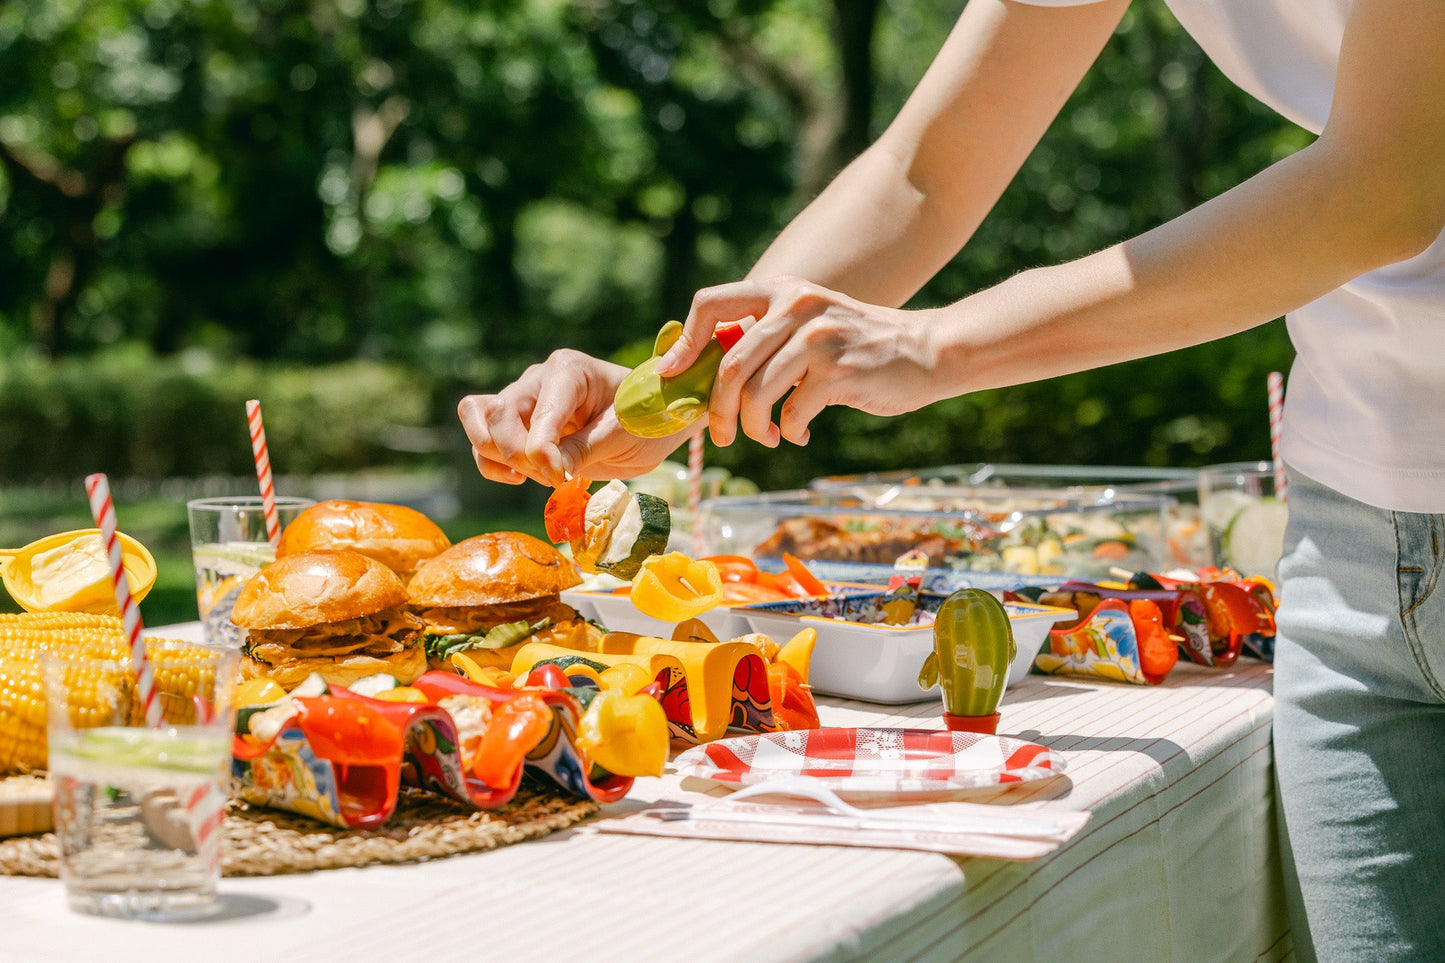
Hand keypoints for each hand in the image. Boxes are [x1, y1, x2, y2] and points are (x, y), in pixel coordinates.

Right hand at [457, 350, 682, 486]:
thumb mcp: (624, 434)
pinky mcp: (516, 424)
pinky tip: (519, 479)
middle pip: (498, 414)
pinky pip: (483, 443)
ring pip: (480, 423)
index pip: (539, 413)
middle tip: (555, 478)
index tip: (562, 478)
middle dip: (519, 455)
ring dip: (500, 459)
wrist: (649, 423)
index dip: (542, 452)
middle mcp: (538, 379)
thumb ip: (586, 448)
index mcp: (568, 370)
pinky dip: (492, 465)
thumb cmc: (643, 419)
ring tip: (537, 476)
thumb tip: (552, 470)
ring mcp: (523, 400)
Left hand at [657, 275, 939, 447]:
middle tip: (721, 436)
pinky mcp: (838, 371)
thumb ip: (766, 335)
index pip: (711, 304)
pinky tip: (802, 432)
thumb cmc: (860, 347)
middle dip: (716, 410)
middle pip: (728, 364)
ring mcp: (817, 337)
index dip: (684, 344)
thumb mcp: (809, 323)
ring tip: (766, 438)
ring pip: (755, 394)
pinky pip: (789, 414)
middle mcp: (796, 306)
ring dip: (753, 428)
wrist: (927, 351)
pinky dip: (788, 433)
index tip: (673, 375)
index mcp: (782, 291)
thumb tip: (705, 369)